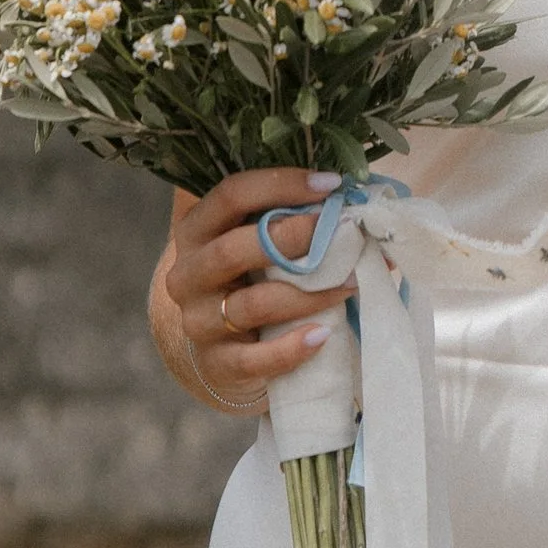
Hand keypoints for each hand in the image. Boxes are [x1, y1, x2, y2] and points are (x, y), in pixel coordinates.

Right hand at [153, 166, 352, 413]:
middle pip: (232, 250)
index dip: (280, 185)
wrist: (224, 347)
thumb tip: (359, 204)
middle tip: (340, 232)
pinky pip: (253, 359)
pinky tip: (321, 335)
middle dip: (291, 237)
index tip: (329, 184)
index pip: (229, 196)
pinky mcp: (216, 363)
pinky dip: (290, 348)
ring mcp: (198, 321)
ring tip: (350, 284)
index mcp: (196, 230)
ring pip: (252, 305)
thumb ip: (290, 219)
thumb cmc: (250, 278)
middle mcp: (188, 274)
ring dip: (308, 294)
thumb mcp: (257, 243)